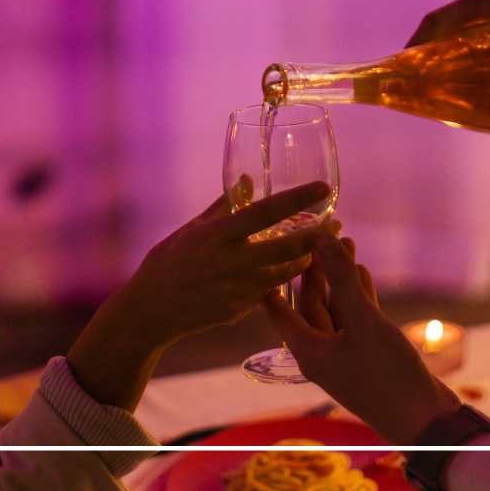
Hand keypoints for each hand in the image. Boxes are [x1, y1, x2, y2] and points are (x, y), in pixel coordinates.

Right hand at [67, 182, 339, 409]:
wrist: (152, 311)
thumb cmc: (168, 261)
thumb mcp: (193, 228)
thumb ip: (224, 204)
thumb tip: (248, 179)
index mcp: (219, 235)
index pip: (268, 212)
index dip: (299, 199)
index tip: (324, 188)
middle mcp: (233, 262)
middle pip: (288, 247)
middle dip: (318, 235)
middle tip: (337, 224)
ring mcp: (239, 289)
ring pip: (286, 272)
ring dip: (308, 258)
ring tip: (322, 246)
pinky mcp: (242, 309)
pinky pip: (271, 291)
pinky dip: (286, 278)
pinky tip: (296, 269)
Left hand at [265, 237, 462, 444]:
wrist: (426, 421)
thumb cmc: (388, 375)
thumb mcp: (364, 322)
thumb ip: (342, 280)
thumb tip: (321, 238)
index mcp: (307, 349)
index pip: (276, 306)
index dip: (273, 275)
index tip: (270, 245)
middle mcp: (320, 352)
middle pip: (309, 303)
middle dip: (317, 268)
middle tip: (323, 233)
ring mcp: (344, 354)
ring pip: (335, 308)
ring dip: (339, 278)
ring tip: (346, 243)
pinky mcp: (367, 354)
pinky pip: (354, 319)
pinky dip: (357, 295)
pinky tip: (362, 271)